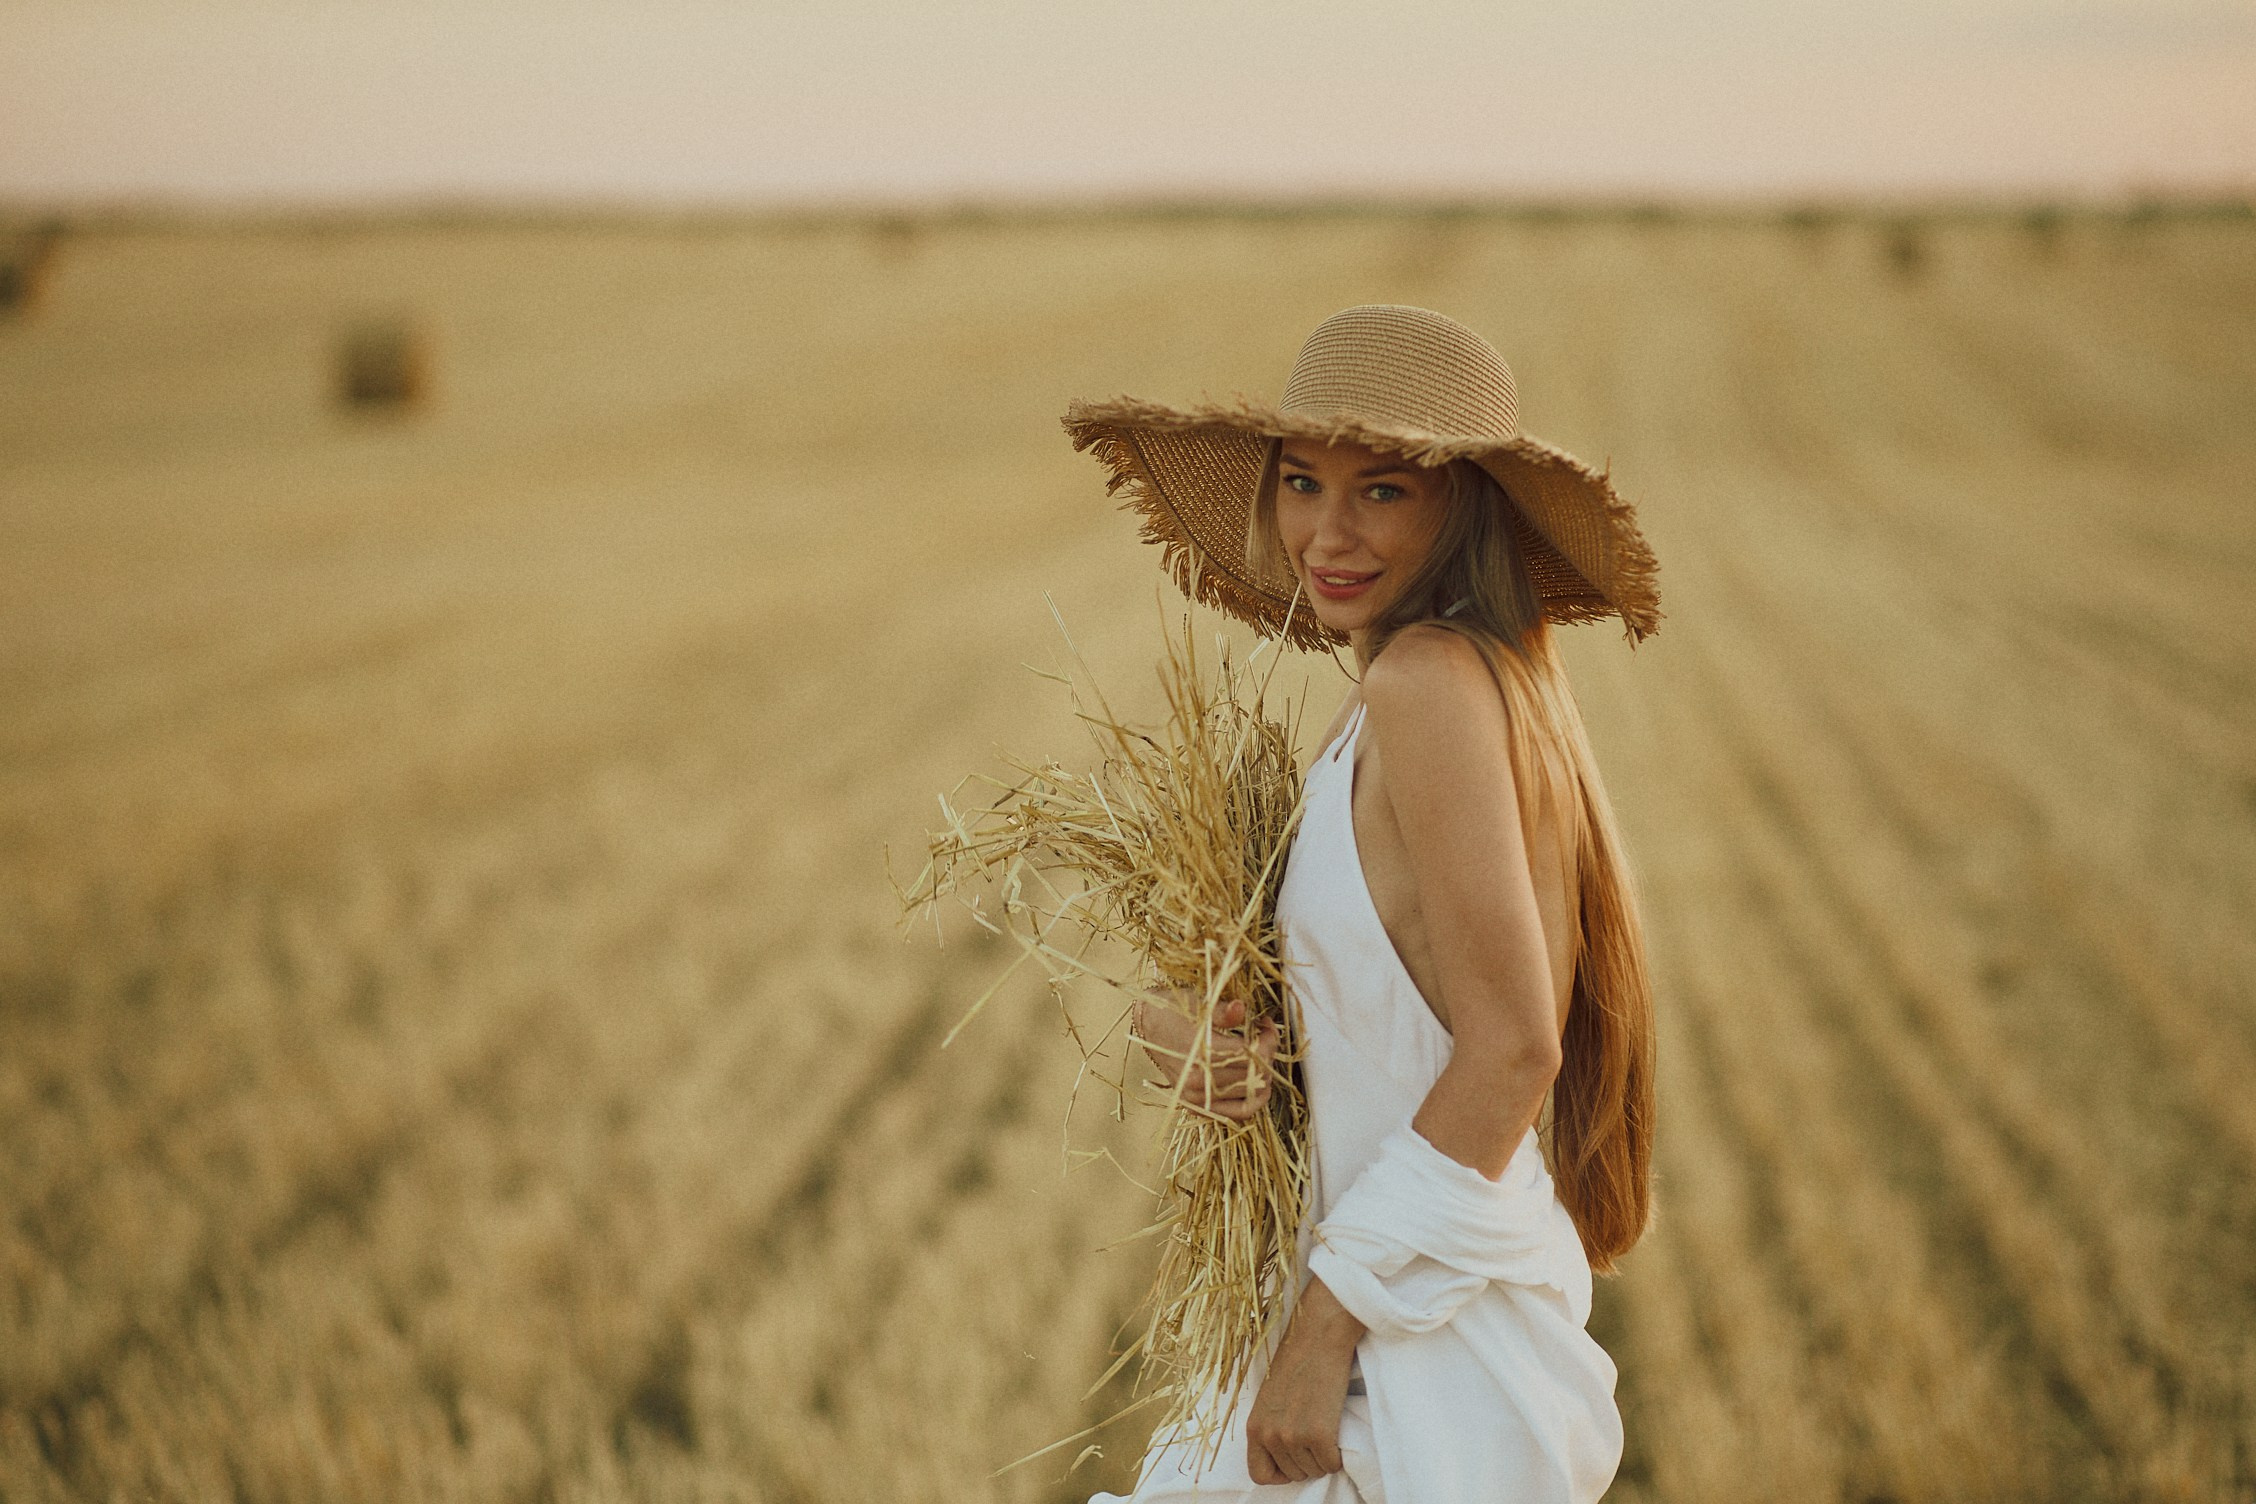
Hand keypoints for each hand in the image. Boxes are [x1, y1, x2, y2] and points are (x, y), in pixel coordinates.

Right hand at [1130, 993, 1278, 1122]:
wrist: (1147, 1028)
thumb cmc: (1172, 1012)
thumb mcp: (1196, 1005)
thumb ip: (1222, 1011)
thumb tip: (1240, 1008)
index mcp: (1198, 1055)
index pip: (1249, 1054)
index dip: (1267, 1039)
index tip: (1267, 1025)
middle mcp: (1197, 1082)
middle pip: (1253, 1076)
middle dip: (1268, 1054)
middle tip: (1266, 1037)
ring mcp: (1197, 1098)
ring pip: (1251, 1097)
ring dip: (1264, 1076)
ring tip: (1262, 1057)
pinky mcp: (1198, 1106)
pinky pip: (1237, 1113)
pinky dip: (1254, 1099)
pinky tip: (1256, 1082)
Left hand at [1247, 1276, 1363, 1483]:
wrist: (1319, 1334)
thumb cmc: (1298, 1360)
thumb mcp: (1271, 1398)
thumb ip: (1272, 1426)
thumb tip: (1284, 1453)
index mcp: (1254, 1426)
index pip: (1259, 1474)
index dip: (1280, 1473)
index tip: (1294, 1460)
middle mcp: (1269, 1435)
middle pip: (1293, 1474)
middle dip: (1307, 1459)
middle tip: (1315, 1431)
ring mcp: (1293, 1437)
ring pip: (1314, 1470)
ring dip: (1323, 1456)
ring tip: (1325, 1425)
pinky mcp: (1318, 1435)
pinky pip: (1332, 1464)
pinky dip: (1338, 1454)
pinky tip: (1335, 1428)